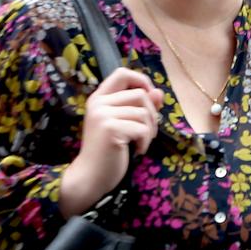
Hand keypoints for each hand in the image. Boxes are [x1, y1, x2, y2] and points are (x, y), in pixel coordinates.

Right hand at [59, 68, 163, 217]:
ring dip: (150, 131)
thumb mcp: (124, 124)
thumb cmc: (108, 151)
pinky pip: (142, 129)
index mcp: (99, 98)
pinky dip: (145, 143)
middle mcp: (98, 103)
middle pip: (140, 94)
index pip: (121, 73)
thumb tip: (159, 92)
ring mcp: (103, 115)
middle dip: (152, 114)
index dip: (141, 80)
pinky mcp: (110, 130)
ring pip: (144, 112)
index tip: (149, 97)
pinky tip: (137, 151)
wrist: (91, 176)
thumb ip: (139, 106)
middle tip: (147, 133)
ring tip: (140, 143)